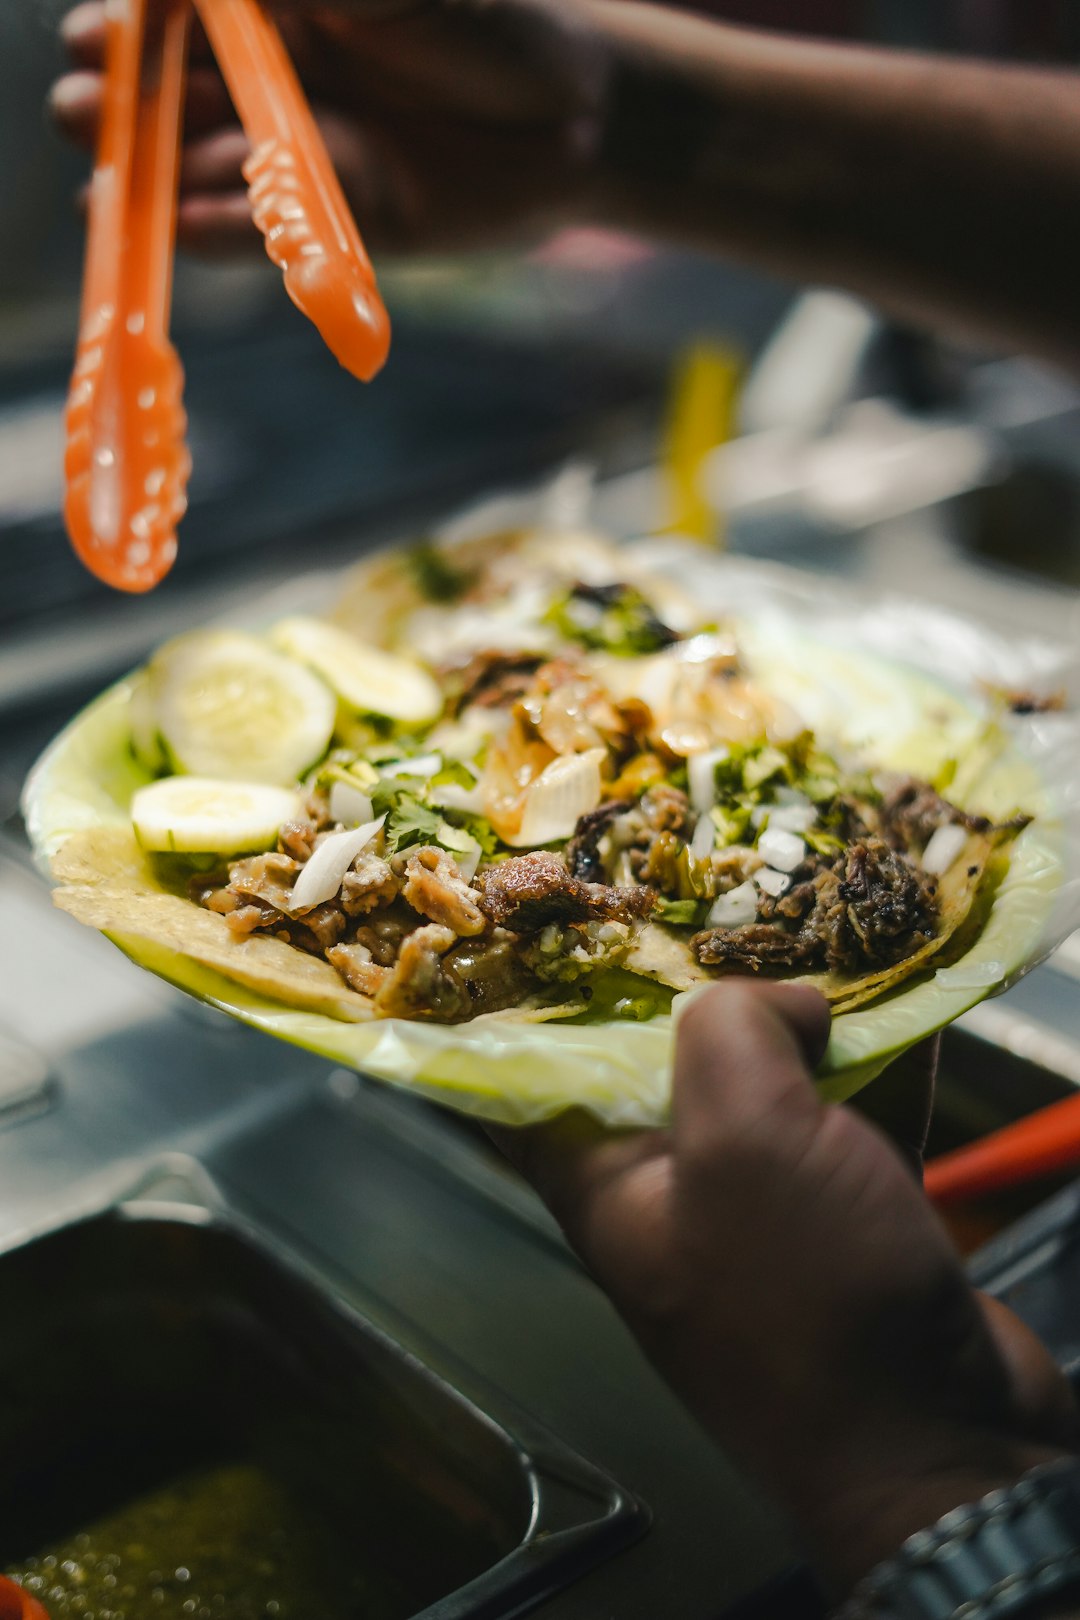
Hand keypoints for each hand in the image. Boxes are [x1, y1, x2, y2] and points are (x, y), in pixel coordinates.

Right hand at [50, 0, 609, 257]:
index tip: (107, 33)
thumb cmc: (485, 27)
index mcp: (269, 13)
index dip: (128, 25)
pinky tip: (176, 228)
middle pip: (158, 95)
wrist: (569, 122)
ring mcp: (288, 161)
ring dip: (149, 176)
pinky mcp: (323, 228)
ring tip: (110, 183)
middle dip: (115, 104)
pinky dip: (213, 236)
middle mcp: (264, 85)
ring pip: (195, 169)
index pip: (168, 16)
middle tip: (90, 109)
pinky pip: (253, 237)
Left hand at [497, 982, 1079, 1600]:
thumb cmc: (810, 1311)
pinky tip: (899, 1015)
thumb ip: (731, 1033)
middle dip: (696, 991)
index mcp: (609, 1187)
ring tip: (821, 944)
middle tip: (718, 911)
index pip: (531, 1085)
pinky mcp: (848, 1225)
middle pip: (662, 1068)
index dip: (530, 1008)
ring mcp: (764, 1216)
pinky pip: (850, 1123)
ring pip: (767, 1090)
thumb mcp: (742, 1140)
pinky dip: (874, 1069)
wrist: (939, 1450)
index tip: (542, 936)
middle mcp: (675, 1200)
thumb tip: (777, 998)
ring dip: (799, 1023)